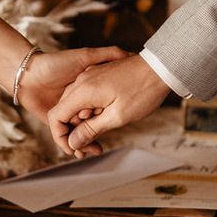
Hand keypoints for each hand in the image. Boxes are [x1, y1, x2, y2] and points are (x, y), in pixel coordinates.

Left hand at [16, 47, 128, 152]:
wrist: (27, 71)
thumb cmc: (56, 62)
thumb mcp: (86, 57)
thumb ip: (106, 54)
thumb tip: (128, 54)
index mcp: (87, 90)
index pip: (102, 108)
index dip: (110, 117)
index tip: (119, 122)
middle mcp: (78, 102)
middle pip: (91, 124)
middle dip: (97, 137)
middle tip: (102, 149)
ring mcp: (66, 112)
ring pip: (80, 131)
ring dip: (87, 143)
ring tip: (95, 151)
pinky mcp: (52, 120)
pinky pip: (65, 136)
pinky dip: (74, 144)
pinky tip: (82, 150)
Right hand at [47, 53, 169, 156]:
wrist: (161, 66)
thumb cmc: (142, 91)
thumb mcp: (118, 116)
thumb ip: (92, 129)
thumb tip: (73, 143)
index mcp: (83, 91)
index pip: (56, 116)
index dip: (61, 137)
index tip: (75, 150)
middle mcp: (81, 81)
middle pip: (63, 111)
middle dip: (73, 132)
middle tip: (92, 148)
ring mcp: (89, 76)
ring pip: (74, 103)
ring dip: (82, 121)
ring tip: (101, 133)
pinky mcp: (98, 75)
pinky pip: (85, 95)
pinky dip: (89, 109)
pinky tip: (105, 116)